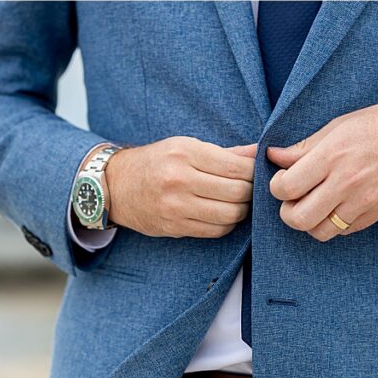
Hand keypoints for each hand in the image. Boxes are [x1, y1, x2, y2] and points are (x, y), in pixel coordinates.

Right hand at [104, 137, 256, 237]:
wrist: (116, 186)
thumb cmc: (157, 162)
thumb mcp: (187, 146)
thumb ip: (227, 153)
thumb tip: (260, 152)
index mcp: (185, 153)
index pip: (238, 167)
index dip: (254, 173)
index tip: (255, 173)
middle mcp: (180, 179)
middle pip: (238, 192)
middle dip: (250, 192)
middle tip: (249, 189)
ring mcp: (176, 206)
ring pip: (231, 214)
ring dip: (242, 210)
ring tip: (237, 202)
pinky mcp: (175, 226)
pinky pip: (216, 230)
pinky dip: (227, 224)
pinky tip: (222, 214)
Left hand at [266, 99, 377, 241]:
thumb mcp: (338, 126)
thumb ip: (304, 146)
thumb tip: (273, 156)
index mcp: (332, 155)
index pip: (286, 187)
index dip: (277, 187)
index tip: (283, 180)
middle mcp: (346, 182)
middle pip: (298, 219)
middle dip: (288, 212)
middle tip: (293, 199)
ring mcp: (363, 202)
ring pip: (319, 232)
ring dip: (310, 222)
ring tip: (314, 205)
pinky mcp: (375, 214)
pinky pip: (343, 232)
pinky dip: (333, 224)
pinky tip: (336, 206)